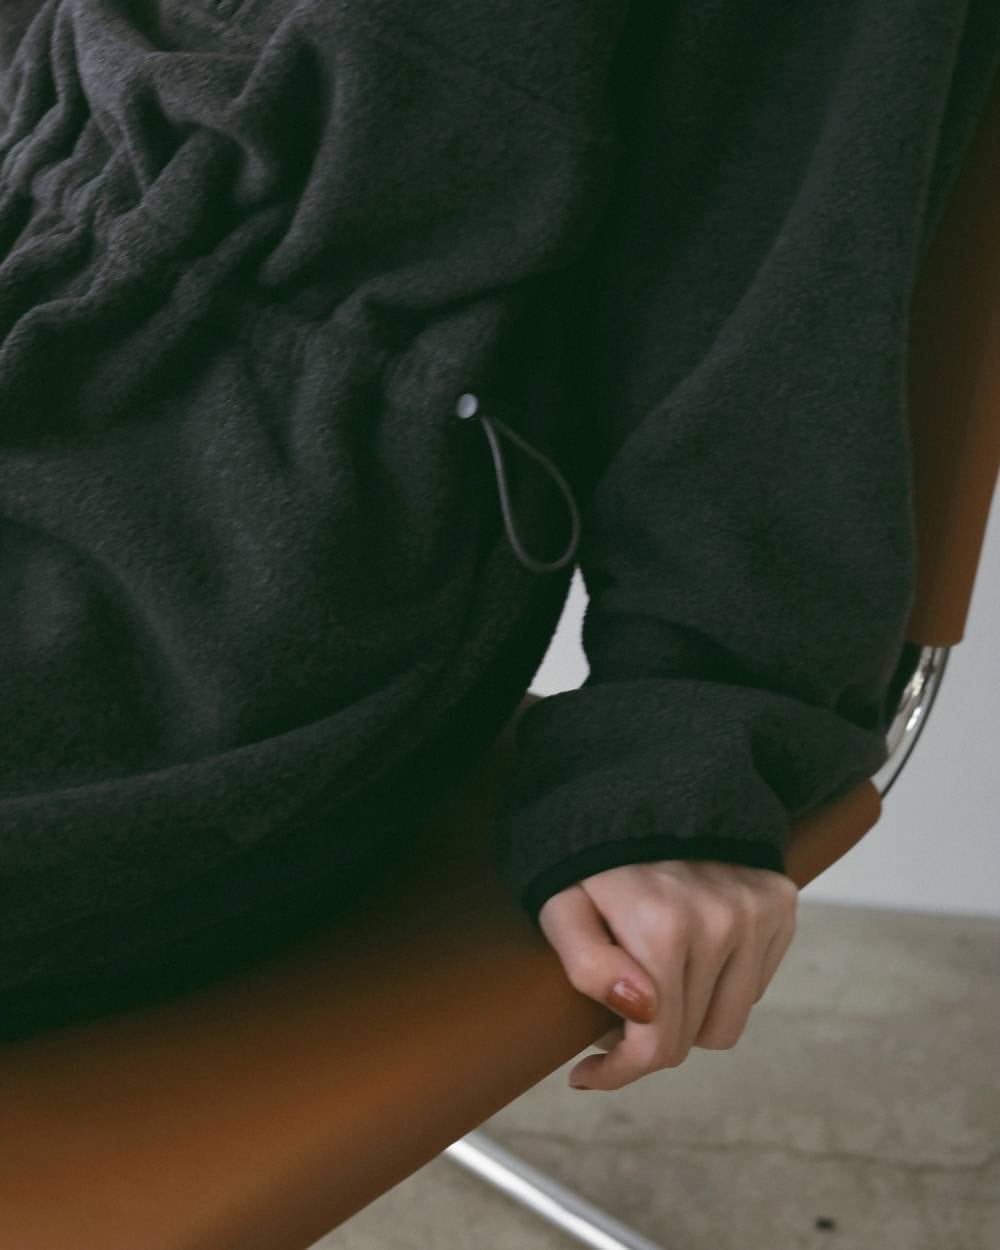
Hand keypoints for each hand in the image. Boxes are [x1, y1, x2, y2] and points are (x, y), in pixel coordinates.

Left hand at [538, 859, 798, 1091]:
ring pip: (729, 1021)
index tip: (585, 1072)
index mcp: (664, 927)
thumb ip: (589, 964)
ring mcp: (757, 910)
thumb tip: (643, 1009)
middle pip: (692, 1039)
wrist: (640, 782)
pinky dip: (722, 983)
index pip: (658, 1044)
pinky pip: (755, 985)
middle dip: (648, 1036)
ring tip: (654, 977)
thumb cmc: (589, 857)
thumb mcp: (560, 906)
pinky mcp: (780, 901)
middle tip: (615, 1007)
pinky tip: (690, 952)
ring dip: (690, 1014)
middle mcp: (723, 920)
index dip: (618, 1070)